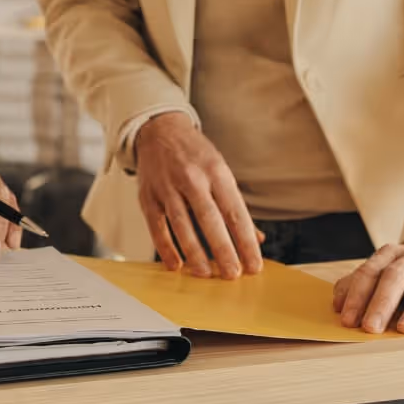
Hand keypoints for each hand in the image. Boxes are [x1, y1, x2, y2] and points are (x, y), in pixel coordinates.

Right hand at [133, 114, 261, 279]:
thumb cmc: (195, 154)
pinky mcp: (148, 195)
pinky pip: (157, 225)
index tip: (254, 264)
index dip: (245, 240)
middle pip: (210, 219)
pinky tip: (176, 264)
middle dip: (223, 249)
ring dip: (195, 252)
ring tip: (206, 274)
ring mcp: (167, 186)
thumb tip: (256, 238)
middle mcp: (192, 177)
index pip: (235, 211)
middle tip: (233, 274)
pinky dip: (165, 247)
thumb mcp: (220, 170)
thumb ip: (235, 205)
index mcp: (216, 171)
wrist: (159, 130)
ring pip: (182, 223)